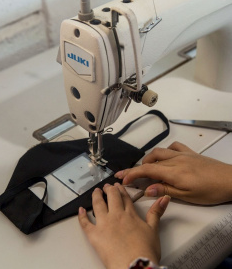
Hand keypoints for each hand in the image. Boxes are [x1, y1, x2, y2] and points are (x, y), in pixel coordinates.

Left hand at [78, 183, 169, 268]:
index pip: (124, 197)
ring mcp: (104, 224)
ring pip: (98, 204)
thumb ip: (157, 212)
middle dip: (108, 189)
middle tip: (106, 186)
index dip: (121, 190)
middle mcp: (116, 215)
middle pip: (111, 197)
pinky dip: (81, 216)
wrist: (135, 266)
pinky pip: (85, 223)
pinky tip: (80, 210)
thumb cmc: (145, 251)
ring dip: (96, 196)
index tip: (118, 185)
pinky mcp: (94, 235)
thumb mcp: (154, 230)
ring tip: (95, 191)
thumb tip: (164, 198)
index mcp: (129, 214)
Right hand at [115, 141, 231, 204]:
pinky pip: (173, 147)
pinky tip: (165, 158)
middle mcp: (175, 160)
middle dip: (135, 169)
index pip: (146, 170)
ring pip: (158, 152)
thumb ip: (165, 190)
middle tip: (126, 175)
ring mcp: (182, 154)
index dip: (132, 174)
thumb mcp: (187, 196)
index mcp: (173, 171)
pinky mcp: (190, 153)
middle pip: (149, 161)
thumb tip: (147, 190)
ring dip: (148, 160)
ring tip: (144, 168)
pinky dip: (165, 152)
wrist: (231, 180)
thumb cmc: (211, 190)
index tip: (123, 179)